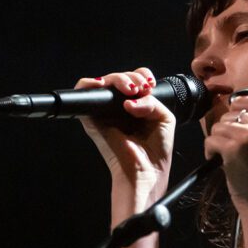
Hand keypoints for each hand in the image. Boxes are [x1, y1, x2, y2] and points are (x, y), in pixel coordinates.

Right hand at [75, 68, 175, 198]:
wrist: (145, 172)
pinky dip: (90, 83)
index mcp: (135, 107)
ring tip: (131, 89)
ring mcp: (105, 113)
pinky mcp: (92, 119)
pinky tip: (104, 85)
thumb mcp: (164, 118)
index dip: (141, 75)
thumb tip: (130, 100)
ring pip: (104, 81)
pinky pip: (83, 93)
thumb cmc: (155, 152)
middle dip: (132, 77)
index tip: (150, 84)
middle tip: (140, 88)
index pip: (133, 80)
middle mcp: (119, 109)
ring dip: (119, 79)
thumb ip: (151, 101)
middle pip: (119, 78)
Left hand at [203, 95, 247, 210]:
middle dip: (228, 130)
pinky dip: (210, 151)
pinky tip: (220, 161)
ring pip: (218, 126)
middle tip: (235, 148)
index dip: (236, 115)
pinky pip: (210, 139)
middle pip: (230, 114)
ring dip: (219, 141)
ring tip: (229, 156)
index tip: (237, 129)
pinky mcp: (233, 148)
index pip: (246, 99)